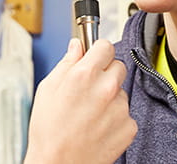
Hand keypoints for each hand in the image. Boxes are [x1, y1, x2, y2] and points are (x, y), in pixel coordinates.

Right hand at [24, 38, 135, 163]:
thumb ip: (66, 63)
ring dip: (110, 97)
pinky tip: (99, 127)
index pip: (105, 46)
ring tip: (90, 114)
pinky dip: (116, 119)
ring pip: (121, 92)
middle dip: (106, 73)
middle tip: (90, 88)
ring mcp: (120, 108)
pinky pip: (126, 114)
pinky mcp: (129, 127)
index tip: (94, 58)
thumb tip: (76, 46)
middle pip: (119, 66)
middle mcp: (106, 88)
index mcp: (84, 75)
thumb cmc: (48, 130)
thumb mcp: (47, 89)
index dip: (98, 52)